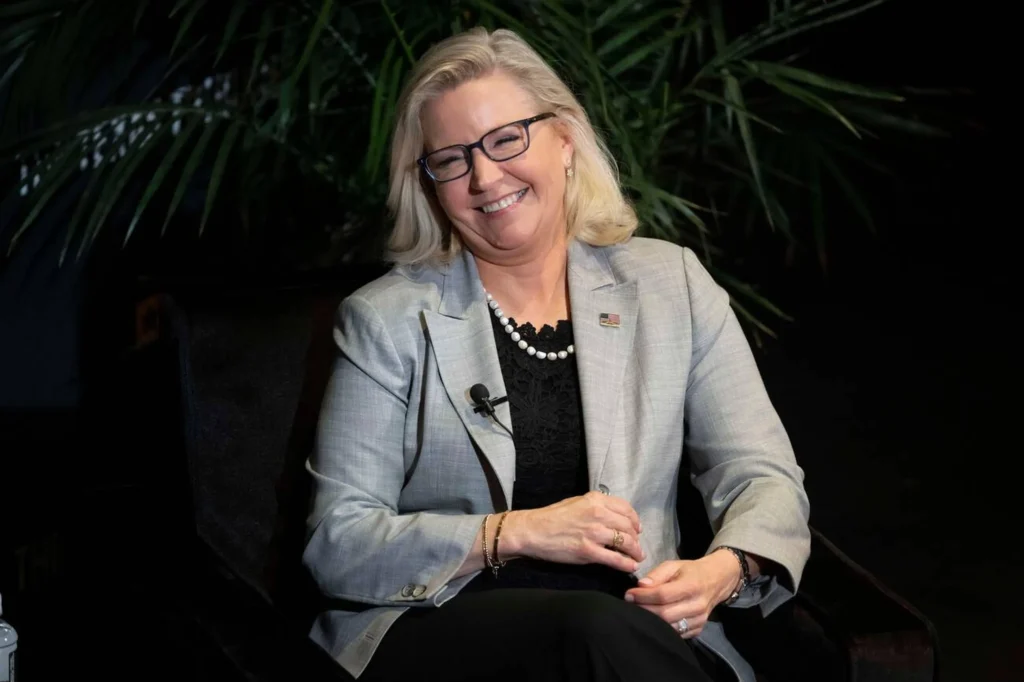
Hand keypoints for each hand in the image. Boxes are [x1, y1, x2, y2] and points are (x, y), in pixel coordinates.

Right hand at [503, 492, 642, 572]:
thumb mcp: (577, 502)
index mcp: (595, 500)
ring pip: (626, 543)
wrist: (533, 531)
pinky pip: (615, 559)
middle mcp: (598, 514)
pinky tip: (630, 567)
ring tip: (637, 557)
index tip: (637, 529)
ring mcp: (594, 533)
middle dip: (636, 538)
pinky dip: (626, 564)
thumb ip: (597, 506)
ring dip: (636, 552)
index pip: (626, 509)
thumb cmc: (552, 517)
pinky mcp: (588, 551)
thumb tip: (615, 516)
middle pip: (629, 527)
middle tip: (636, 546)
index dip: (635, 521)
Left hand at [624, 552, 741, 638]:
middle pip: (664, 614)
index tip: (628, 594)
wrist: (716, 581)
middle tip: (630, 604)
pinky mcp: (698, 629)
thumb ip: (656, 574)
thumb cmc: (690, 572)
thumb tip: (641, 585)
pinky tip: (653, 620)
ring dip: (651, 621)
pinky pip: (676, 633)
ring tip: (639, 612)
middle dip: (644, 610)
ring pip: (669, 627)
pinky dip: (662, 629)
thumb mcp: (673, 565)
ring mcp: (699, 620)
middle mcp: (697, 605)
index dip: (643, 596)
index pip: (663, 595)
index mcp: (691, 586)